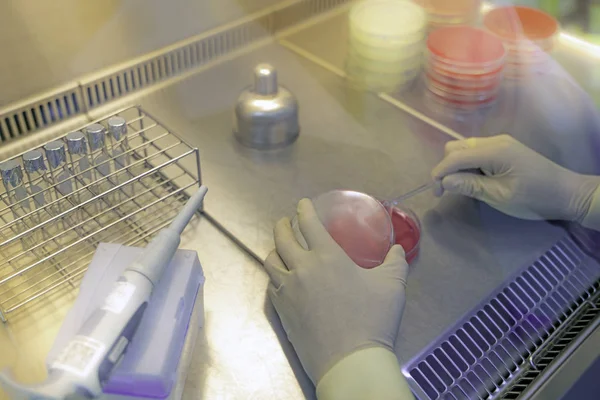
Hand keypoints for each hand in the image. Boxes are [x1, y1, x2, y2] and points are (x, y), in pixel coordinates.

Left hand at [264, 199, 408, 384]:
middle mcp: (302, 268)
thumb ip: (396, 263)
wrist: (349, 359)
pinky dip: (275, 275)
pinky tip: (281, 278)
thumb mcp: (392, 286)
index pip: (309, 224)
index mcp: (327, 256)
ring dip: (275, 249)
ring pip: (271, 261)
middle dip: (282, 225)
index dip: (304, 210)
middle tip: (286, 221)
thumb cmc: (372, 318)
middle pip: (282, 238)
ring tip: (280, 248)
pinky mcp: (282, 310)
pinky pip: (272, 285)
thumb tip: (398, 250)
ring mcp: (288, 290)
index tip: (302, 204)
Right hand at [432, 134, 599, 221]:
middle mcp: (494, 141)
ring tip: (460, 186)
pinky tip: (473, 179)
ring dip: (456, 166)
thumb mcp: (499, 196)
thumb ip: (470, 185)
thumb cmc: (534, 198)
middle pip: (456, 147)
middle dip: (446, 167)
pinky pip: (476, 151)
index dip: (440, 173)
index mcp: (494, 150)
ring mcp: (500, 143)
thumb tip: (445, 181)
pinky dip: (468, 164)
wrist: (566, 193)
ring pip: (464, 148)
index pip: (455, 156)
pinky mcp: (504, 149)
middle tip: (448, 191)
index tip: (437, 194)